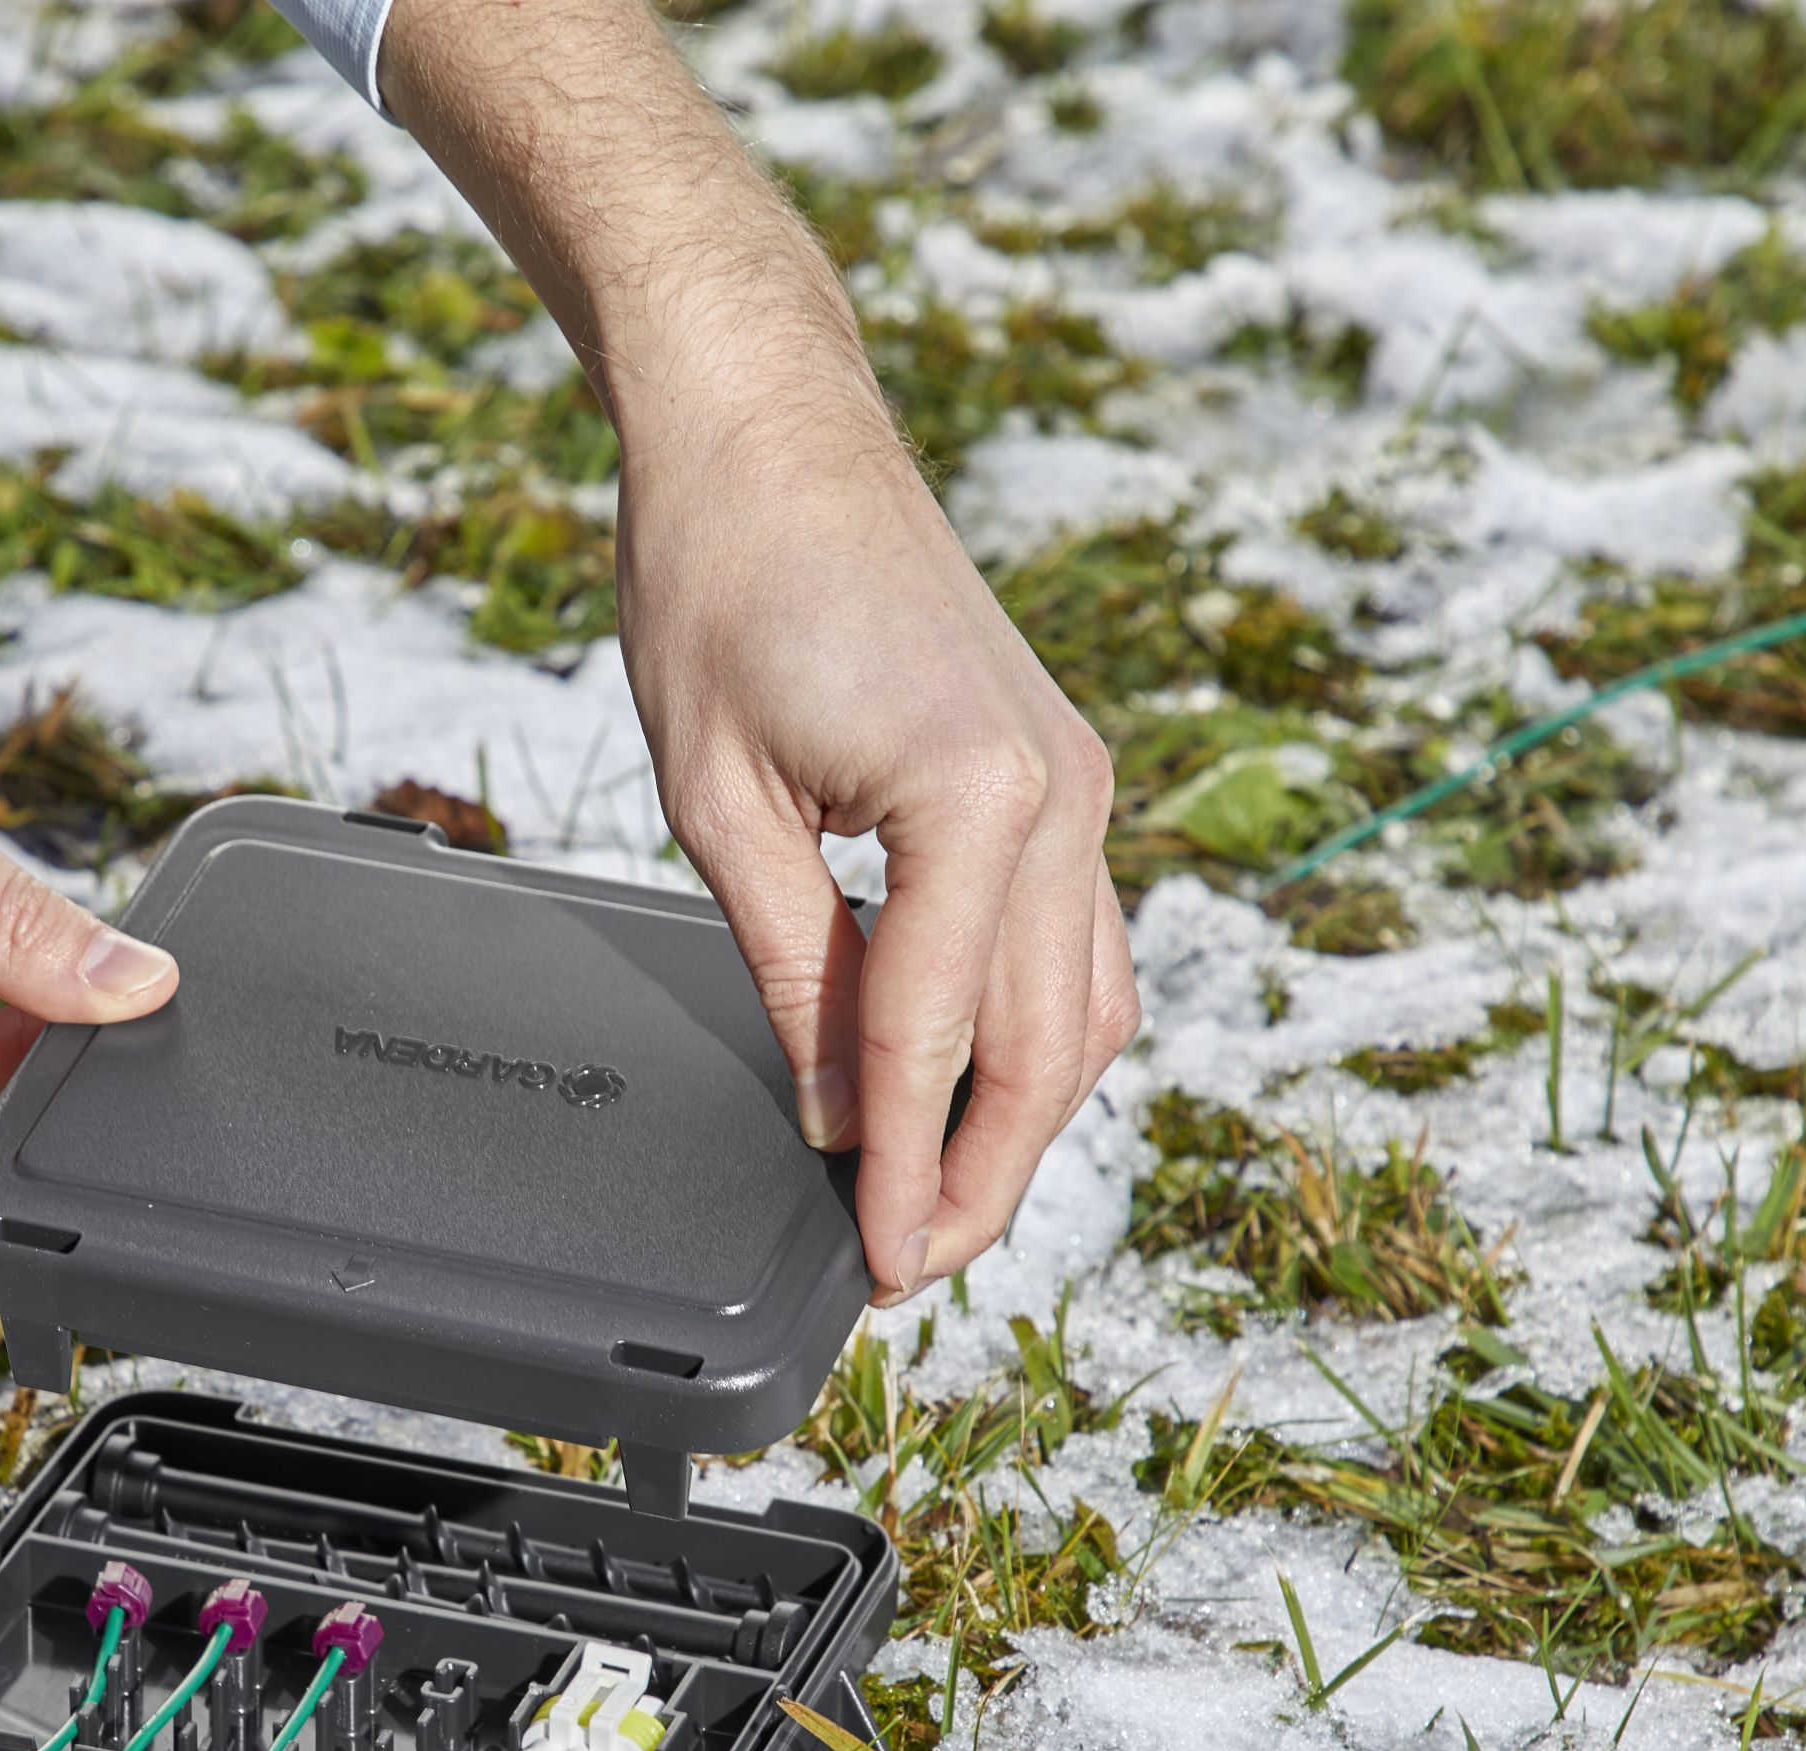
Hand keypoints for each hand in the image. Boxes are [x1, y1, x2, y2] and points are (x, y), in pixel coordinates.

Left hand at [377, 0, 1138, 1302]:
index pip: (944, 1036)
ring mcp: (1080, 782)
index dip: (910, 1169)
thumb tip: (834, 1115)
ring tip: (945, 1203)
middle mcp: (1064, 795)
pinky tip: (968, 1086)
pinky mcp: (1061, 774)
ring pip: (1088, 1006)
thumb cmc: (721, 579)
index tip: (882, 1266)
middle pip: (1051, 1047)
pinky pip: (1076, 941)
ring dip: (1025, 1116)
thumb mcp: (718, 801)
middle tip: (917, 1268)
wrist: (769, 427)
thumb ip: (793, 970)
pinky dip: (1033, 1032)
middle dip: (988, 1174)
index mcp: (979, 795)